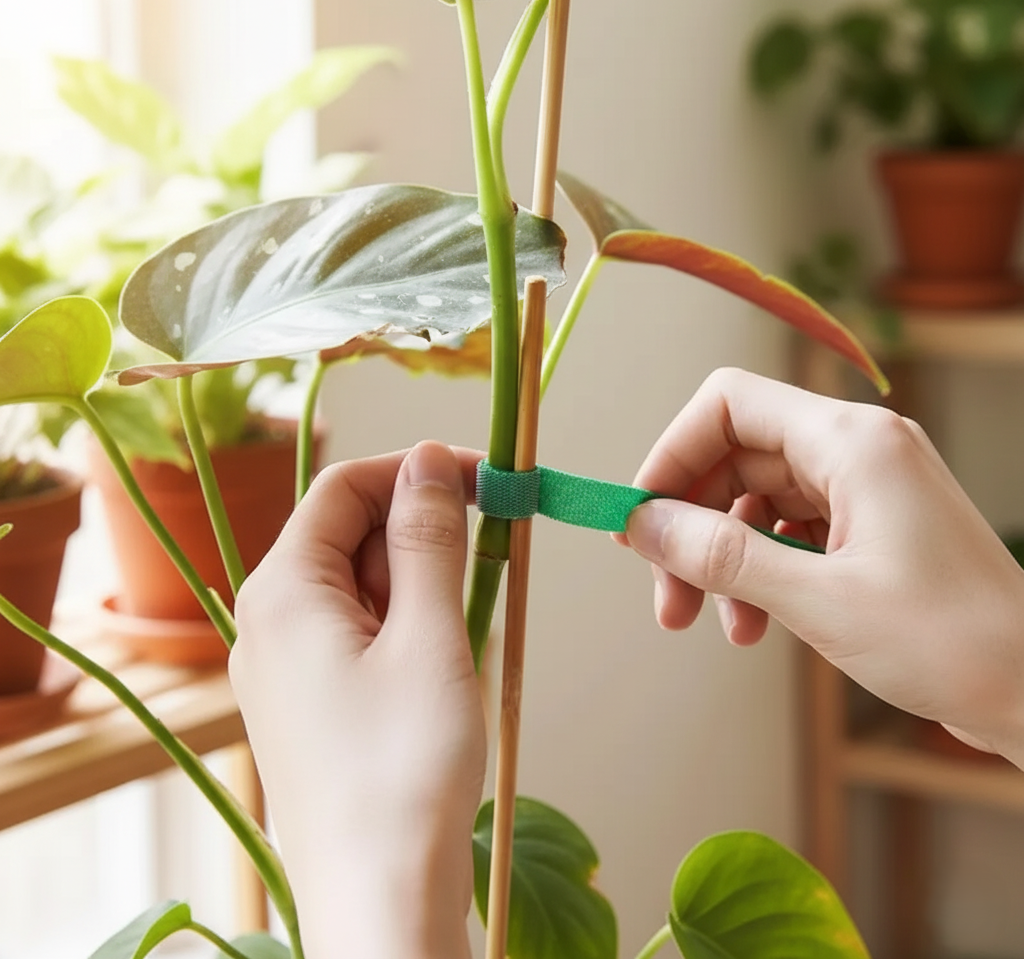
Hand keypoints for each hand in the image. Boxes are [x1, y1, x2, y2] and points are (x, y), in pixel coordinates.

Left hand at [230, 441, 485, 958]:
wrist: (378, 901)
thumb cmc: (404, 771)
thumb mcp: (428, 635)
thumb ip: (427, 538)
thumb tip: (430, 459)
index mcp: (282, 590)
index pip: (343, 487)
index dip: (413, 470)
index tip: (482, 478)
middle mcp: (267, 621)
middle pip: (346, 533)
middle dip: (419, 530)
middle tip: (491, 552)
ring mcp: (283, 666)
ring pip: (356, 584)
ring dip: (418, 582)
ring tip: (465, 628)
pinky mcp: (307, 704)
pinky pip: (354, 633)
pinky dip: (403, 625)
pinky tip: (439, 660)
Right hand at [623, 368, 1023, 766]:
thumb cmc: (950, 642)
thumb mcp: (817, 599)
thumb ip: (721, 555)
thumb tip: (643, 524)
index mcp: (852, 441)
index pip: (729, 404)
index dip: (672, 455)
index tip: (641, 518)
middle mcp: (857, 449)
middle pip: (736, 457)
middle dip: (691, 523)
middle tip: (666, 594)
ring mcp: (866, 487)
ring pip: (756, 499)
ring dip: (721, 558)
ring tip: (706, 623)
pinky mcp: (871, 526)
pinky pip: (789, 530)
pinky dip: (759, 571)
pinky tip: (754, 625)